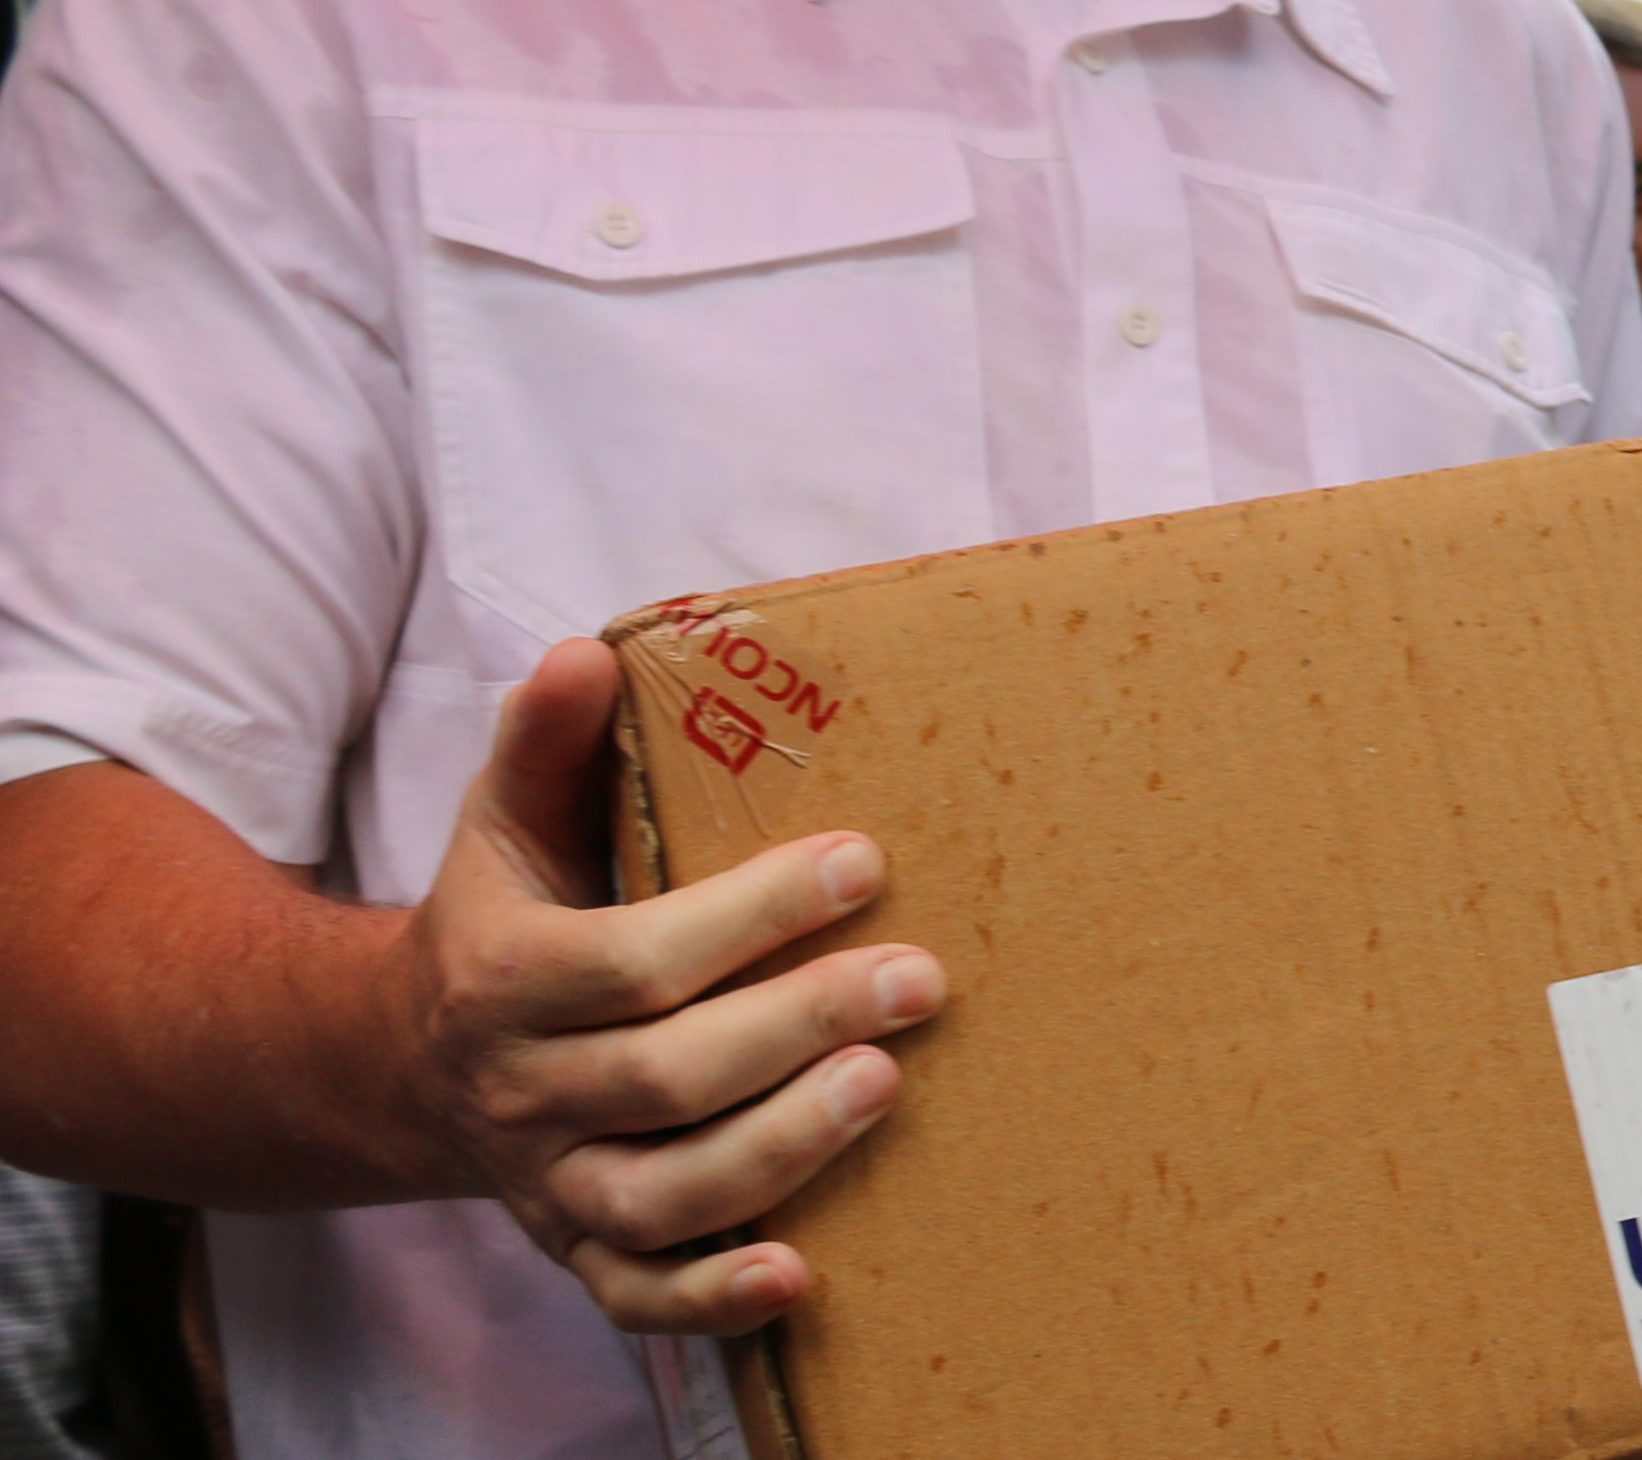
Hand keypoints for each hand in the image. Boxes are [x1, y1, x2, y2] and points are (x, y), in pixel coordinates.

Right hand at [389, 639, 945, 1333]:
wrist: (408, 1061)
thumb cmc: (505, 917)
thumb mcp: (508, 822)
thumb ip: (546, 742)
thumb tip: (587, 652)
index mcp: (502, 978)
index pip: (635, 960)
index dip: (753, 916)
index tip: (865, 862)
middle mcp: (519, 1091)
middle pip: (666, 1077)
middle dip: (801, 1023)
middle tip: (922, 979)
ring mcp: (547, 1183)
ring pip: (662, 1195)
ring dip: (783, 1148)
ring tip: (887, 1085)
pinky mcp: (576, 1250)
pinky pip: (636, 1297)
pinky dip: (712, 1299)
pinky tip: (802, 1274)